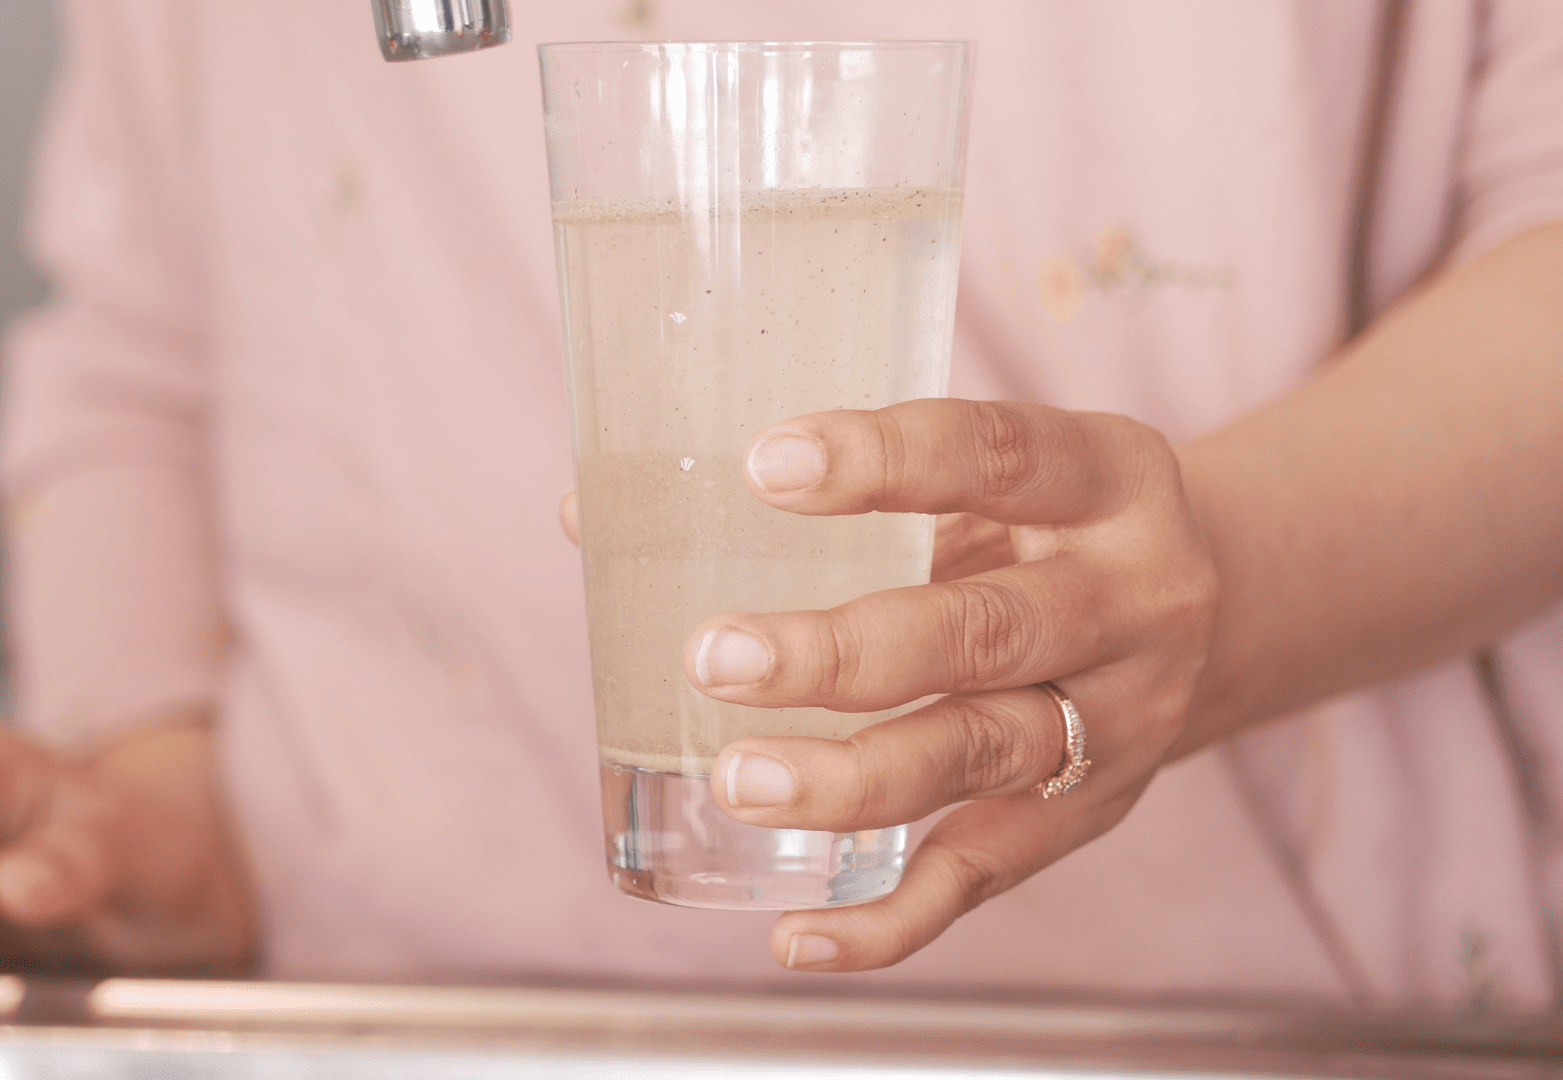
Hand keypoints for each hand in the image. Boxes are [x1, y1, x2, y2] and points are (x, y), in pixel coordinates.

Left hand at [684, 399, 1217, 970]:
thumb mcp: (982, 478)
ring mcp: (1116, 719)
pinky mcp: (1083, 818)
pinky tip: (795, 934)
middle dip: (845, 653)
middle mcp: (1128, 598)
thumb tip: (589, 517)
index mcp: (1103, 476)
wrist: (1220, 609)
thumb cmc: (1036, 524)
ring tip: (738, 783)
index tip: (762, 466)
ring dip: (854, 781)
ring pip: (982, 756)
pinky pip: (985, 878)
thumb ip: (828, 493)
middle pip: (985, 632)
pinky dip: (890, 920)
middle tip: (714, 658)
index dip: (885, 461)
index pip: (995, 454)